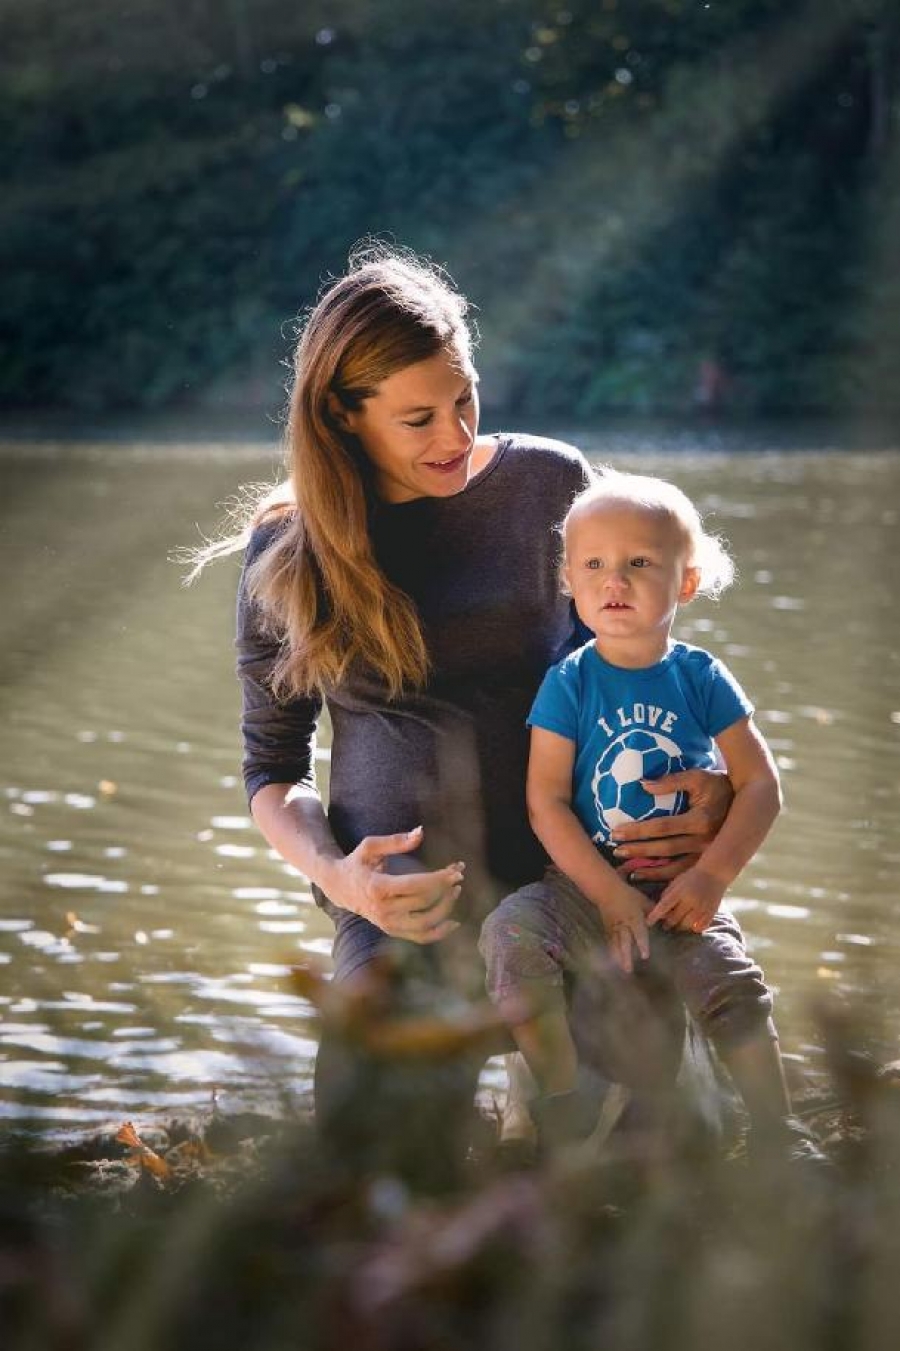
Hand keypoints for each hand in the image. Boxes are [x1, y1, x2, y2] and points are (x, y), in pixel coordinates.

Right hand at [332, 826, 464, 943]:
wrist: (339, 888)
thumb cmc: (357, 863)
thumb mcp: (370, 847)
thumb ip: (395, 841)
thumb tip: (421, 832)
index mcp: (377, 887)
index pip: (415, 885)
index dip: (438, 878)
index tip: (456, 869)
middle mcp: (382, 910)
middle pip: (424, 902)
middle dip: (445, 888)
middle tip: (458, 875)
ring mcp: (387, 924)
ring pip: (425, 923)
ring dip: (446, 909)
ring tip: (456, 892)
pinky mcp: (392, 930)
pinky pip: (419, 937)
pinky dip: (439, 933)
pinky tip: (454, 923)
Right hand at [598, 880, 650, 974]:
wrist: (606, 891)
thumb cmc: (627, 895)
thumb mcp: (642, 900)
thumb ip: (654, 911)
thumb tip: (669, 918)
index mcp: (634, 917)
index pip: (638, 932)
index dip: (641, 944)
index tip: (644, 956)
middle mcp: (623, 925)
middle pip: (624, 942)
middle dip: (626, 956)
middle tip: (629, 969)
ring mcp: (614, 928)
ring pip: (615, 945)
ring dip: (619, 958)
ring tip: (622, 969)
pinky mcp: (607, 929)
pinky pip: (610, 943)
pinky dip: (612, 952)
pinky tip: (614, 962)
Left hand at [610, 767, 733, 882]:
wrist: (746, 802)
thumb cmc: (716, 785)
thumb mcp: (697, 777)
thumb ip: (671, 781)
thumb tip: (642, 785)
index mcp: (702, 820)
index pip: (663, 827)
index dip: (638, 830)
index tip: (617, 831)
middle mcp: (706, 841)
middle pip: (665, 849)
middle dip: (638, 850)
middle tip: (616, 851)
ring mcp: (708, 854)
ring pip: (674, 867)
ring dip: (650, 870)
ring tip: (627, 871)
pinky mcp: (708, 861)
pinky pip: (684, 874)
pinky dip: (665, 878)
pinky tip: (648, 878)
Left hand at [646, 865, 723, 932]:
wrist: (715, 872)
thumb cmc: (692, 876)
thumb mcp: (677, 881)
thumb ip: (668, 894)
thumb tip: (659, 909)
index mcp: (679, 891)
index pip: (664, 906)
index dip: (655, 915)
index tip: (648, 923)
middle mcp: (690, 900)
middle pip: (675, 918)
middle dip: (668, 923)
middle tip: (665, 926)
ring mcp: (701, 907)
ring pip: (687, 925)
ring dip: (680, 927)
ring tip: (677, 926)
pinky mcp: (711, 912)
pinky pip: (701, 926)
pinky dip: (694, 929)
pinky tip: (691, 926)